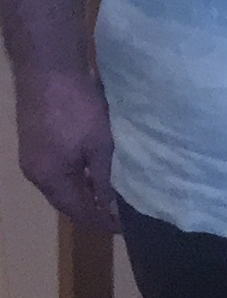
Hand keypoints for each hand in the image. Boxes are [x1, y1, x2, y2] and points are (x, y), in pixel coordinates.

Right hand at [14, 65, 116, 229]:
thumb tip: (109, 205)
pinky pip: (59, 167)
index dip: (99, 221)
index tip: (122, 228)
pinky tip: (95, 170)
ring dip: (84, 190)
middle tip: (118, 215)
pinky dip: (77, 173)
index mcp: (49, 178)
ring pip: (61, 182)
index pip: (76, 211)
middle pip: (65, 199)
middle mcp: (36, 171)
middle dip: (90, 209)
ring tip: (110, 196)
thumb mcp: (100, 145)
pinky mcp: (37, 139)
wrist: (49, 69)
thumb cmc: (77, 109)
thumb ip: (104, 178)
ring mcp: (33, 154)